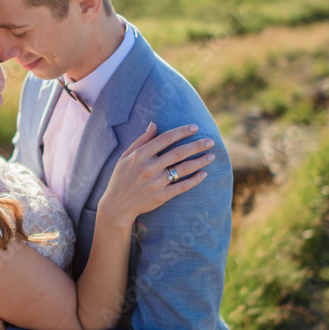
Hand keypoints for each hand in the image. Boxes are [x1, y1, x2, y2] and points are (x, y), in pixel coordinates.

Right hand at [99, 122, 214, 225]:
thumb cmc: (121, 178)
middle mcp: (149, 167)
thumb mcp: (126, 156)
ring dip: (199, 161)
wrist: (117, 205)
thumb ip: (141, 140)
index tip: (195, 127)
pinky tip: (203, 174)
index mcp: (140, 155)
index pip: (165, 138)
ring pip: (183, 169)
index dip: (182, 131)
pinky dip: (194, 180)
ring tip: (211, 156)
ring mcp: (156, 183)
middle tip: (211, 141)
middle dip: (197, 145)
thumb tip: (154, 124)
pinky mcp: (161, 196)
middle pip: (178, 153)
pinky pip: (182, 187)